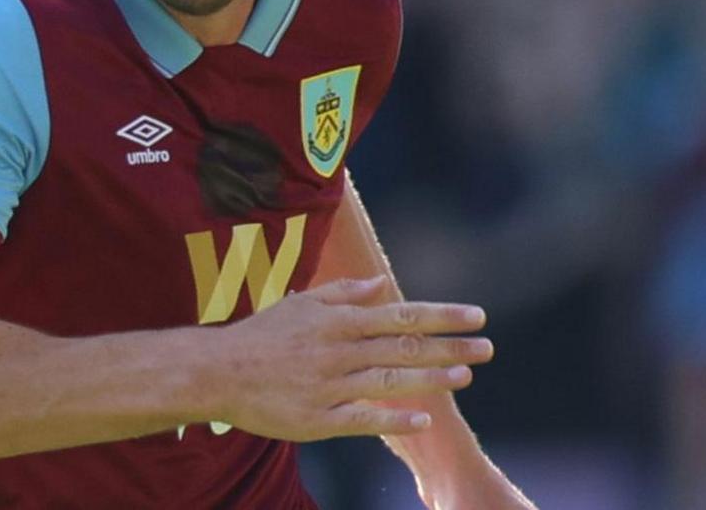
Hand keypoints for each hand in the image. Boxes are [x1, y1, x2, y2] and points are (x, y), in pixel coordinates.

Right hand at [207, 276, 492, 441]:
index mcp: (339, 321)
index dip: (443, 315)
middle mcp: (340, 350)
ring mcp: (331, 385)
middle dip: (450, 346)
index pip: (402, 314)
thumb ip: (344, 294)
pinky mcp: (319, 419)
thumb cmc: (262, 335)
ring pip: (390, 379)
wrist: (217, 372)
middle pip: (404, 346)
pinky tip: (423, 419)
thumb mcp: (301, 303)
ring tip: (466, 376)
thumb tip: (383, 285)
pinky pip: (363, 419)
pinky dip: (394, 418)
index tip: (478, 316)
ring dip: (431, 377)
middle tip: (488, 348)